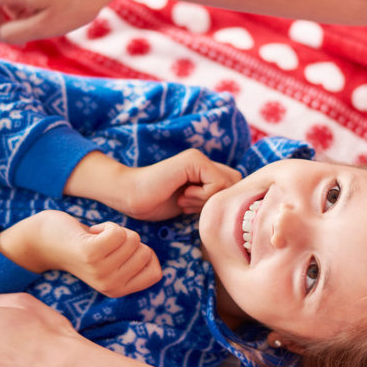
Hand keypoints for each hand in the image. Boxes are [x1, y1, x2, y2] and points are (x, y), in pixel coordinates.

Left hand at [0, 210, 161, 296]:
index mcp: (119, 290)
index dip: (142, 253)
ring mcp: (100, 272)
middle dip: (126, 240)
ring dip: (113, 231)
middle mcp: (111, 285)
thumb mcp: (112, 262)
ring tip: (93, 239)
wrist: (42, 241)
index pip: (156, 271)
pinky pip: (119, 232)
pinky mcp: (90, 255)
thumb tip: (157, 269)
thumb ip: (133, 266)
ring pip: (132, 239)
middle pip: (145, 251)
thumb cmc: (82, 244)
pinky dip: (106, 226)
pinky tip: (89, 234)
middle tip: (100, 244)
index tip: (119, 252)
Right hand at [122, 149, 242, 220]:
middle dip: (217, 200)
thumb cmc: (156, 202)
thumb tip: (232, 205)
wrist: (131, 195)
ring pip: (228, 184)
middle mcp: (204, 161)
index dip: (218, 201)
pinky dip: (202, 196)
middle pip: (235, 184)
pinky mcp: (194, 160)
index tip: (194, 208)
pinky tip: (182, 195)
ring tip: (184, 200)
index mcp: (204, 170)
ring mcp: (199, 158)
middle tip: (191, 204)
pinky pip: (217, 183)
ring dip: (207, 199)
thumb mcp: (191, 203)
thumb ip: (209, 198)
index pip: (233, 185)